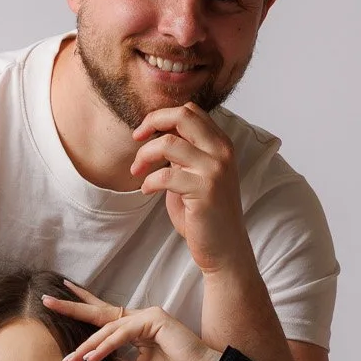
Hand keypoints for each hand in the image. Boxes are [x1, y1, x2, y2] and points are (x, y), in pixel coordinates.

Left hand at [43, 282, 222, 360]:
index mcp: (136, 328)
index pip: (104, 316)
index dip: (82, 309)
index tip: (58, 301)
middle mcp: (141, 317)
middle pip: (100, 312)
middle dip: (73, 307)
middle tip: (47, 301)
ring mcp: (149, 315)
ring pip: (109, 329)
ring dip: (88, 346)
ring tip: (70, 360)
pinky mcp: (156, 320)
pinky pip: (123, 335)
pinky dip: (106, 347)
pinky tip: (92, 358)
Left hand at [130, 102, 252, 275]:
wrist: (224, 249)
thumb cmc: (204, 215)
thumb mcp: (195, 176)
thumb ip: (183, 155)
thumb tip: (159, 136)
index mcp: (221, 144)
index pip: (190, 111)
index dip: (162, 116)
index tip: (144, 133)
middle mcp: (221, 151)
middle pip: (181, 116)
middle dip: (151, 122)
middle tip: (136, 138)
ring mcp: (214, 169)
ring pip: (167, 143)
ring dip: (144, 156)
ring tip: (137, 172)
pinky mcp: (204, 190)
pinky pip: (165, 175)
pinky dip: (149, 182)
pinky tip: (147, 191)